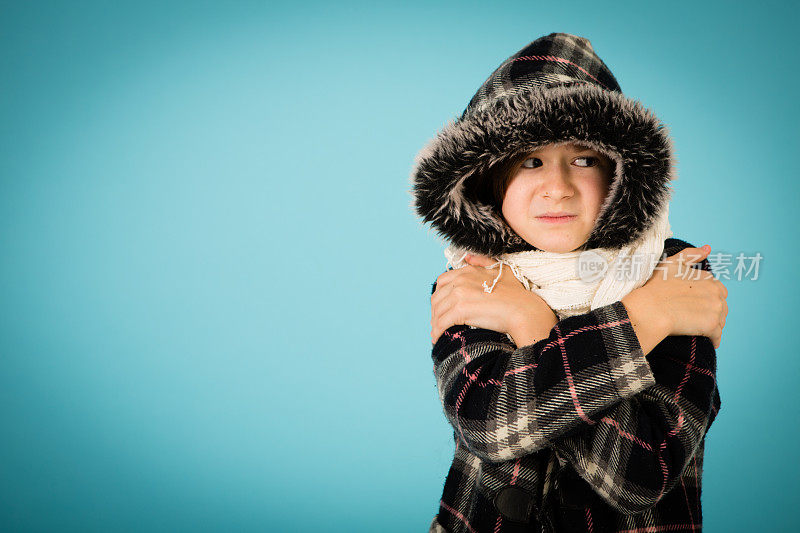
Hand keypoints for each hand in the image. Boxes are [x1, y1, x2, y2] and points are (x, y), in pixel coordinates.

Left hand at [431, 252, 556, 344]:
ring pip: (437, 311)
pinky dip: (437, 332)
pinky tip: (438, 338)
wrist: (524, 311)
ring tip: (438, 332)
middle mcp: (461, 280)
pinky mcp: (461, 310)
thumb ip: (483, 261)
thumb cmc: (516, 294)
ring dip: (435, 323)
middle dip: (435, 312)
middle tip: (439, 323)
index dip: (440, 295)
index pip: (442, 281)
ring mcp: (460, 295)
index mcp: (467, 271)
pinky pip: (441, 323)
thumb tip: (468, 256)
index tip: (443, 307)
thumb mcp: (501, 270)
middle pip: (437, 298)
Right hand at [634, 245, 727, 347]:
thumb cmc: (656, 286)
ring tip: (698, 328)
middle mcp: (716, 292)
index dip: (705, 297)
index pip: (716, 290)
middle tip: (696, 317)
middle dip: (713, 311)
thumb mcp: (671, 263)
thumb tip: (708, 248)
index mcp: (709, 278)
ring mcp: (715, 309)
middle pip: (721, 305)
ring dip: (713, 324)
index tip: (694, 303)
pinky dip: (714, 339)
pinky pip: (717, 336)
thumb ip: (691, 254)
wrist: (650, 309)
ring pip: (721, 320)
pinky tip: (708, 341)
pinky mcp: (711, 326)